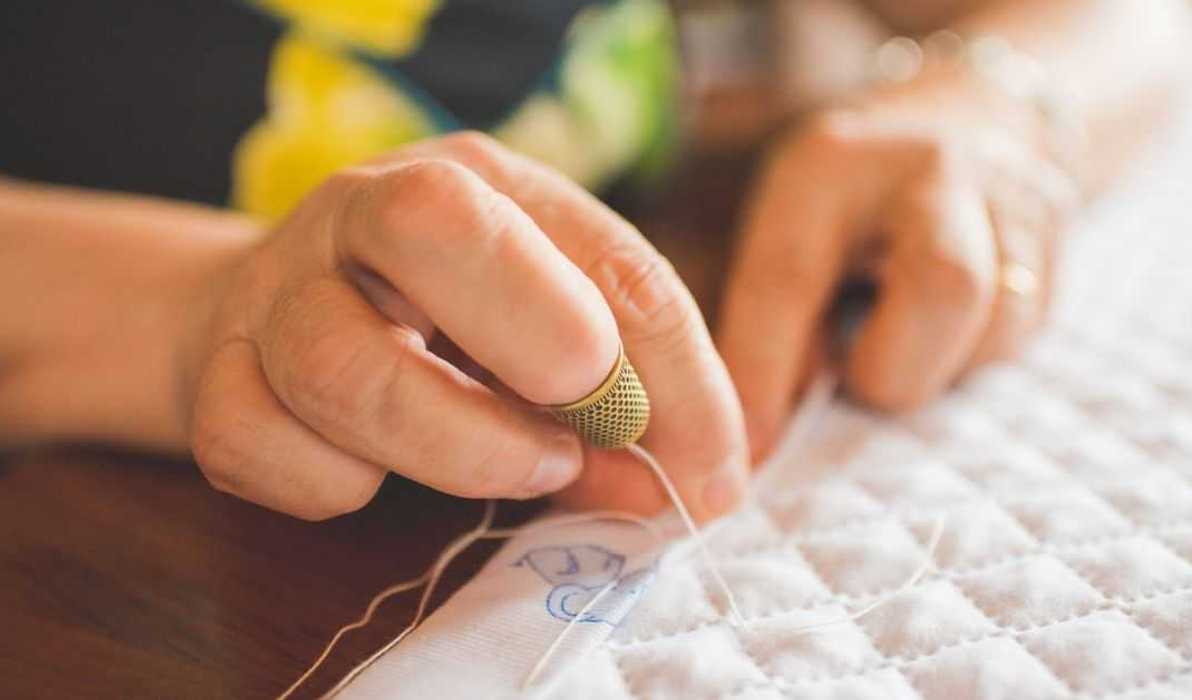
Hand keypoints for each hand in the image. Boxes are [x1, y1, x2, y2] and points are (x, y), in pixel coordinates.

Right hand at [188, 133, 747, 520]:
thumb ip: (632, 399)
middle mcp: (364, 209)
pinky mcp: (214, 379)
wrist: (273, 313)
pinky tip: (369, 472)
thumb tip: (701, 487)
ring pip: (339, 365)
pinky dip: (333, 485)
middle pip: (430, 227)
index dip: (670, 374)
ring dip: (452, 444)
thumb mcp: (556, 333)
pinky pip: (262, 445)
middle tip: (582, 426)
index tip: (706, 469)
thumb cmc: (446, 321)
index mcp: (481, 184)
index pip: (603, 256)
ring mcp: (276, 291)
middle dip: (535, 334)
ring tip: (520, 468)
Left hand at [718, 76, 1077, 459]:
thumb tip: (756, 444)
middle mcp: (930, 166)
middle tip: (858, 375)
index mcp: (828, 165)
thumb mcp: (780, 235)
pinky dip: (976, 352)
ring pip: (1001, 323)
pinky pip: (1028, 330)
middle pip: (948, 286)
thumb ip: (763, 329)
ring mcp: (1011, 191)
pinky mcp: (1060, 230)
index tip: (752, 454)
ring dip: (940, 365)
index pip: (789, 277)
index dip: (764, 373)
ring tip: (901, 337)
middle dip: (896, 369)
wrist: (962, 119)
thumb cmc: (842, 204)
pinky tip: (946, 324)